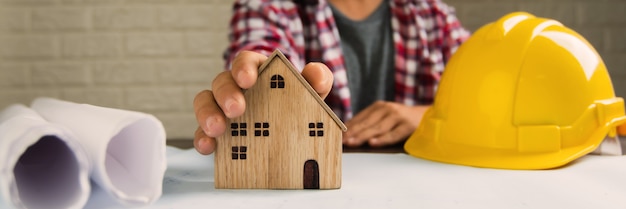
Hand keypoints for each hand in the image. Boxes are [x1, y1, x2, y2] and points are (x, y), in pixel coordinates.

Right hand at [193, 51, 333, 154]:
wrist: (293, 123)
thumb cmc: (297, 99)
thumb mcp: (311, 89)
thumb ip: (318, 79)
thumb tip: (317, 76)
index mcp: (257, 70)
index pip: (245, 61)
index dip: (243, 68)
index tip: (248, 79)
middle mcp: (235, 86)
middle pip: (222, 82)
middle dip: (226, 94)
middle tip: (236, 109)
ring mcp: (222, 108)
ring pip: (205, 103)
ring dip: (208, 114)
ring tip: (217, 129)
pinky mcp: (218, 132)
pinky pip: (202, 132)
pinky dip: (202, 138)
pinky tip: (208, 147)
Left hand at [342, 101, 428, 146]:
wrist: (429, 118)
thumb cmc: (402, 121)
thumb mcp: (385, 118)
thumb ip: (370, 123)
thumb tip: (349, 134)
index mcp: (379, 106)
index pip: (360, 117)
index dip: (348, 127)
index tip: (337, 135)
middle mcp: (387, 109)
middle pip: (366, 123)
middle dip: (352, 132)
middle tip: (340, 141)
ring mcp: (398, 116)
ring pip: (377, 128)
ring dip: (362, 136)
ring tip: (351, 142)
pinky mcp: (408, 125)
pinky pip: (393, 134)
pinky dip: (382, 139)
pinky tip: (373, 143)